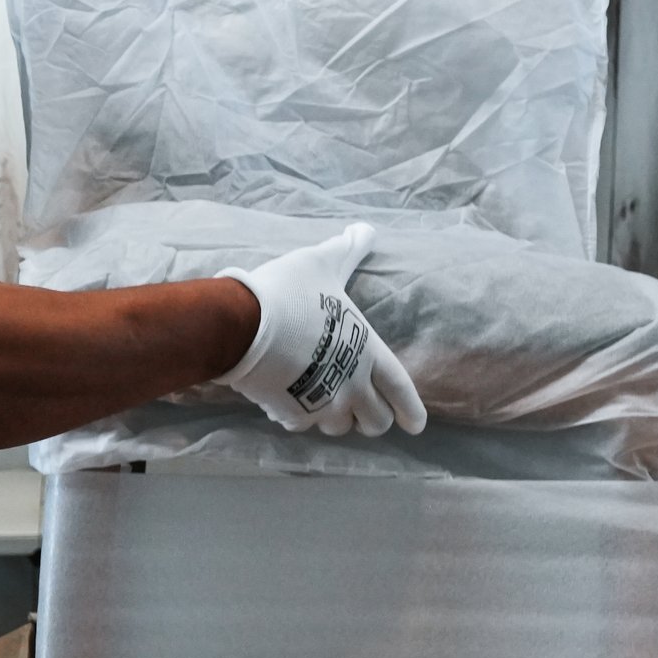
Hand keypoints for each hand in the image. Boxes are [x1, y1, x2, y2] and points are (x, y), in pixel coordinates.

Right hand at [214, 224, 426, 438]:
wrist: (241, 324)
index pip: (401, 390)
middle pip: (376, 421)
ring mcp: (320, 405)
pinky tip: (290, 400)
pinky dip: (301, 416)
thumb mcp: (323, 262)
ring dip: (337, 417)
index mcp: (367, 352)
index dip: (411, 410)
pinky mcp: (290, 414)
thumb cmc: (290, 292)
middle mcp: (351, 386)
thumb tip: (366, 230)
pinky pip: (303, 426)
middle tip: (361, 403)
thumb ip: (348, 249)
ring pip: (340, 428)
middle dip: (372, 415)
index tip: (415, 426)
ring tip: (325, 399)